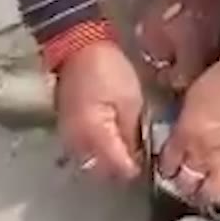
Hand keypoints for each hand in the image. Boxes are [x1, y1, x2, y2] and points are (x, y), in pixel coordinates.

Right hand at [56, 41, 144, 182]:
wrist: (77, 48)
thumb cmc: (109, 71)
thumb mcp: (131, 102)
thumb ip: (134, 134)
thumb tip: (138, 157)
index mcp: (95, 135)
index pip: (119, 168)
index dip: (137, 170)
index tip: (153, 165)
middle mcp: (77, 143)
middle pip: (102, 172)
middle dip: (122, 170)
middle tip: (142, 159)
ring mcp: (68, 138)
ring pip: (91, 164)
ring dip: (109, 163)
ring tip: (129, 151)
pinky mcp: (66, 131)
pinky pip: (82, 151)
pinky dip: (98, 152)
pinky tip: (113, 143)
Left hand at [160, 38, 219, 204]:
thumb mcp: (194, 92)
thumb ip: (184, 118)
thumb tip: (179, 130)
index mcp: (186, 133)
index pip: (168, 163)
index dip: (166, 166)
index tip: (168, 163)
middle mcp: (205, 153)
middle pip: (187, 184)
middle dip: (183, 184)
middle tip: (185, 178)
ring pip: (213, 195)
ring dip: (206, 195)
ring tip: (206, 189)